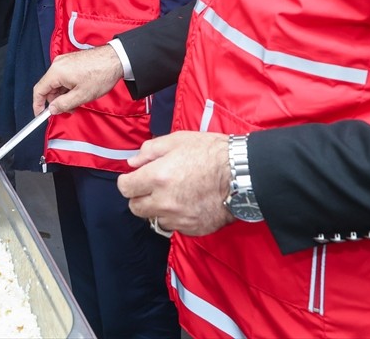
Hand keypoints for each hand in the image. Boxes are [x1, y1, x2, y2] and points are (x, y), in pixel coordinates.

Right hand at [32, 44, 123, 115]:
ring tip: (77, 101)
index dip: (38, 104)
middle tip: (69, 110)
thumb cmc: (101, 74)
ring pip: (57, 82)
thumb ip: (63, 104)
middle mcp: (58, 64)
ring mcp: (64, 61)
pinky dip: (68, 86)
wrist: (115, 59)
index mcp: (56, 72)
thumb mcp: (81, 96)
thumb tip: (52, 109)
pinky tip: (79, 91)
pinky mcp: (71, 61)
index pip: (39, 90)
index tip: (41, 115)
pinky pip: (63, 76)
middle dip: (56, 101)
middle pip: (48, 87)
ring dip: (63, 94)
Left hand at [117, 131, 233, 235]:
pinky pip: (175, 226)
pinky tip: (187, 204)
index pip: (126, 188)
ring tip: (172, 195)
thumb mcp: (177, 140)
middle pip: (136, 208)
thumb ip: (150, 151)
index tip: (134, 178)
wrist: (244, 174)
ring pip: (154, 219)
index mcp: (158, 177)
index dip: (128, 181)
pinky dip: (176, 217)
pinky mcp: (194, 229)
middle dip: (139, 196)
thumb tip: (132, 163)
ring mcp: (180, 218)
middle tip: (151, 187)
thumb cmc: (212, 152)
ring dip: (157, 209)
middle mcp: (165, 202)